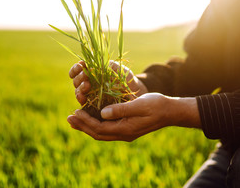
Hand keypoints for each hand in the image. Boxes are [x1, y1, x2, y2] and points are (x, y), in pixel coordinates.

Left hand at [67, 93, 200, 140]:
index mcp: (125, 129)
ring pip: (102, 133)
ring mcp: (125, 132)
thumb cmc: (156, 105)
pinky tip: (92, 118)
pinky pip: (108, 129)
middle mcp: (123, 133)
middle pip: (98, 133)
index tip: (75, 112)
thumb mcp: (139, 105)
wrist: (170, 111)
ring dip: (87, 126)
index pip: (99, 128)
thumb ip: (121, 110)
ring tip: (75, 119)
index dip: (86, 121)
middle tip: (68, 118)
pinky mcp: (127, 128)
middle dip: (82, 126)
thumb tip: (102, 113)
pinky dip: (97, 124)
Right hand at [69, 60, 147, 104]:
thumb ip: (113, 66)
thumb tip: (103, 64)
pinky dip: (81, 101)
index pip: (79, 70)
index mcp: (92, 73)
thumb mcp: (122, 71)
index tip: (81, 65)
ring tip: (86, 87)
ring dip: (80, 89)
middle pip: (76, 81)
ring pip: (78, 92)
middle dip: (79, 78)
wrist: (135, 95)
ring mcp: (90, 96)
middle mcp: (88, 84)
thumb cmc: (127, 80)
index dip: (76, 68)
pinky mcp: (93, 107)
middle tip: (86, 77)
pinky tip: (83, 99)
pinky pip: (83, 105)